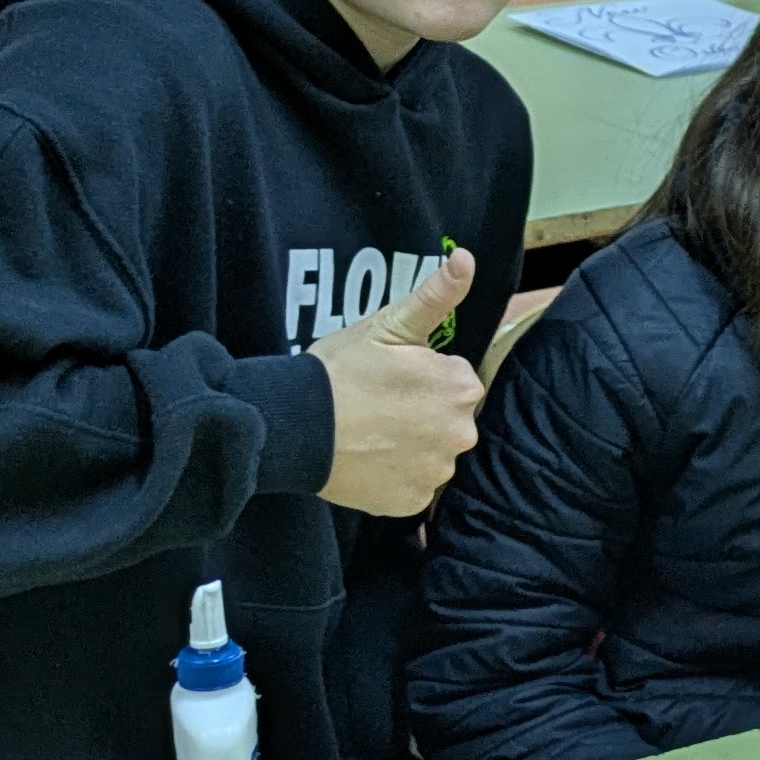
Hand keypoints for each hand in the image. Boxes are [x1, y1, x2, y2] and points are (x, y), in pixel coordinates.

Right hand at [314, 246, 480, 517]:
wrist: (293, 425)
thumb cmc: (339, 371)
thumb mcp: (388, 325)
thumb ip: (436, 296)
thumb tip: (466, 258)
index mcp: (461, 387)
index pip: (456, 382)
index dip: (423, 378)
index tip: (390, 378)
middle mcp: (461, 433)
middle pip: (450, 420)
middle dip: (422, 413)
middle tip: (377, 406)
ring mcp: (437, 472)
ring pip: (433, 455)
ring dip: (411, 446)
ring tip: (370, 432)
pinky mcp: (412, 502)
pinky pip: (414, 487)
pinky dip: (397, 477)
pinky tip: (370, 460)